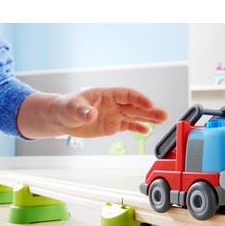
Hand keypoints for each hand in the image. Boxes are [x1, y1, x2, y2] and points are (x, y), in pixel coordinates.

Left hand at [17, 87, 168, 138]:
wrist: (61, 118)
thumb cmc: (65, 108)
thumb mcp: (71, 108)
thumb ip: (82, 111)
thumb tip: (90, 114)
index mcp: (105, 95)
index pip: (126, 94)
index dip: (138, 99)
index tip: (149, 104)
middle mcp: (112, 104)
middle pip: (134, 106)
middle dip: (149, 110)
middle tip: (163, 115)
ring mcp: (113, 114)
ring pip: (134, 115)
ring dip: (148, 118)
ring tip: (162, 120)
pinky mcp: (112, 125)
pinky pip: (127, 126)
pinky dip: (137, 128)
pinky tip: (147, 131)